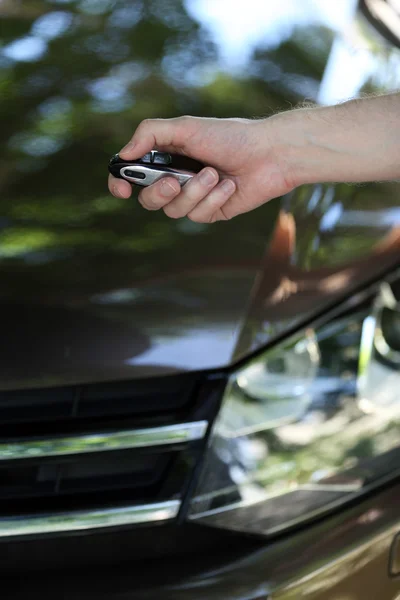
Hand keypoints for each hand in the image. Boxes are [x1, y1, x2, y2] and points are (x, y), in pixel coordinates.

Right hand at [108, 116, 294, 221]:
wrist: (270, 153)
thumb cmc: (230, 136)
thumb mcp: (187, 127)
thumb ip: (150, 134)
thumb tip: (124, 154)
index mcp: (166, 157)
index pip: (132, 176)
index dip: (120, 185)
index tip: (122, 189)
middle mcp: (176, 179)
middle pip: (149, 200)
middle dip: (159, 193)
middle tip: (174, 181)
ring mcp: (194, 198)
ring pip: (175, 211)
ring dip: (195, 192)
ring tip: (216, 173)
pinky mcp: (212, 212)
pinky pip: (199, 216)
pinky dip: (214, 198)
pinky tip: (230, 186)